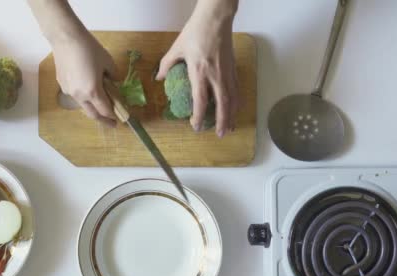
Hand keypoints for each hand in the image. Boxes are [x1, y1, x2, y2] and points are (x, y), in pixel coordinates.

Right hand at [52, 32, 116, 126]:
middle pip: (92, 114)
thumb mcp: (108, 62)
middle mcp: (79, 95)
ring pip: (83, 105)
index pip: (105, 110)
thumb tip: (113, 83)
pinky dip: (84, 96)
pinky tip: (87, 86)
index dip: (113, 116)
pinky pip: (75, 95)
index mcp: (92, 91)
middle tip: (111, 123)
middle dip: (103, 120)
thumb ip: (114, 77)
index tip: (119, 119)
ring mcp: (68, 91)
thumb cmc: (89, 48)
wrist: (65, 38)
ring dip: (93, 107)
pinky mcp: (62, 84)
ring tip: (101, 102)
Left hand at [156, 0, 238, 136]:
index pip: (201, 100)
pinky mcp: (233, 69)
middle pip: (222, 105)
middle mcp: (216, 76)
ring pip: (232, 99)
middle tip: (220, 135)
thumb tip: (159, 78)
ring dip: (232, 115)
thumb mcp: (177, 48)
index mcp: (199, 72)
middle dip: (222, 122)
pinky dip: (236, 102)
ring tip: (230, 128)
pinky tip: (234, 109)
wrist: (216, 19)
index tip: (196, 126)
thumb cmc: (195, 32)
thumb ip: (167, 64)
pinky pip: (236, 90)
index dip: (199, 116)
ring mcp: (227, 73)